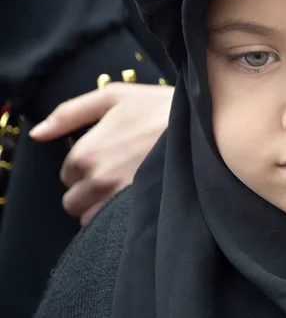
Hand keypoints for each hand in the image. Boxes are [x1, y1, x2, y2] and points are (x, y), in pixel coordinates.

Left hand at [30, 83, 173, 224]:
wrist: (207, 128)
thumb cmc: (161, 108)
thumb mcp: (115, 97)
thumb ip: (70, 112)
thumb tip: (37, 134)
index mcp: (86, 152)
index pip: (67, 174)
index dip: (84, 166)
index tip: (106, 157)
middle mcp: (97, 180)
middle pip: (74, 201)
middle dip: (88, 191)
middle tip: (116, 174)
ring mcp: (118, 200)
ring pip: (92, 218)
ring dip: (102, 207)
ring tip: (128, 188)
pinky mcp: (139, 213)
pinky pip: (113, 229)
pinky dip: (119, 218)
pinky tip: (137, 200)